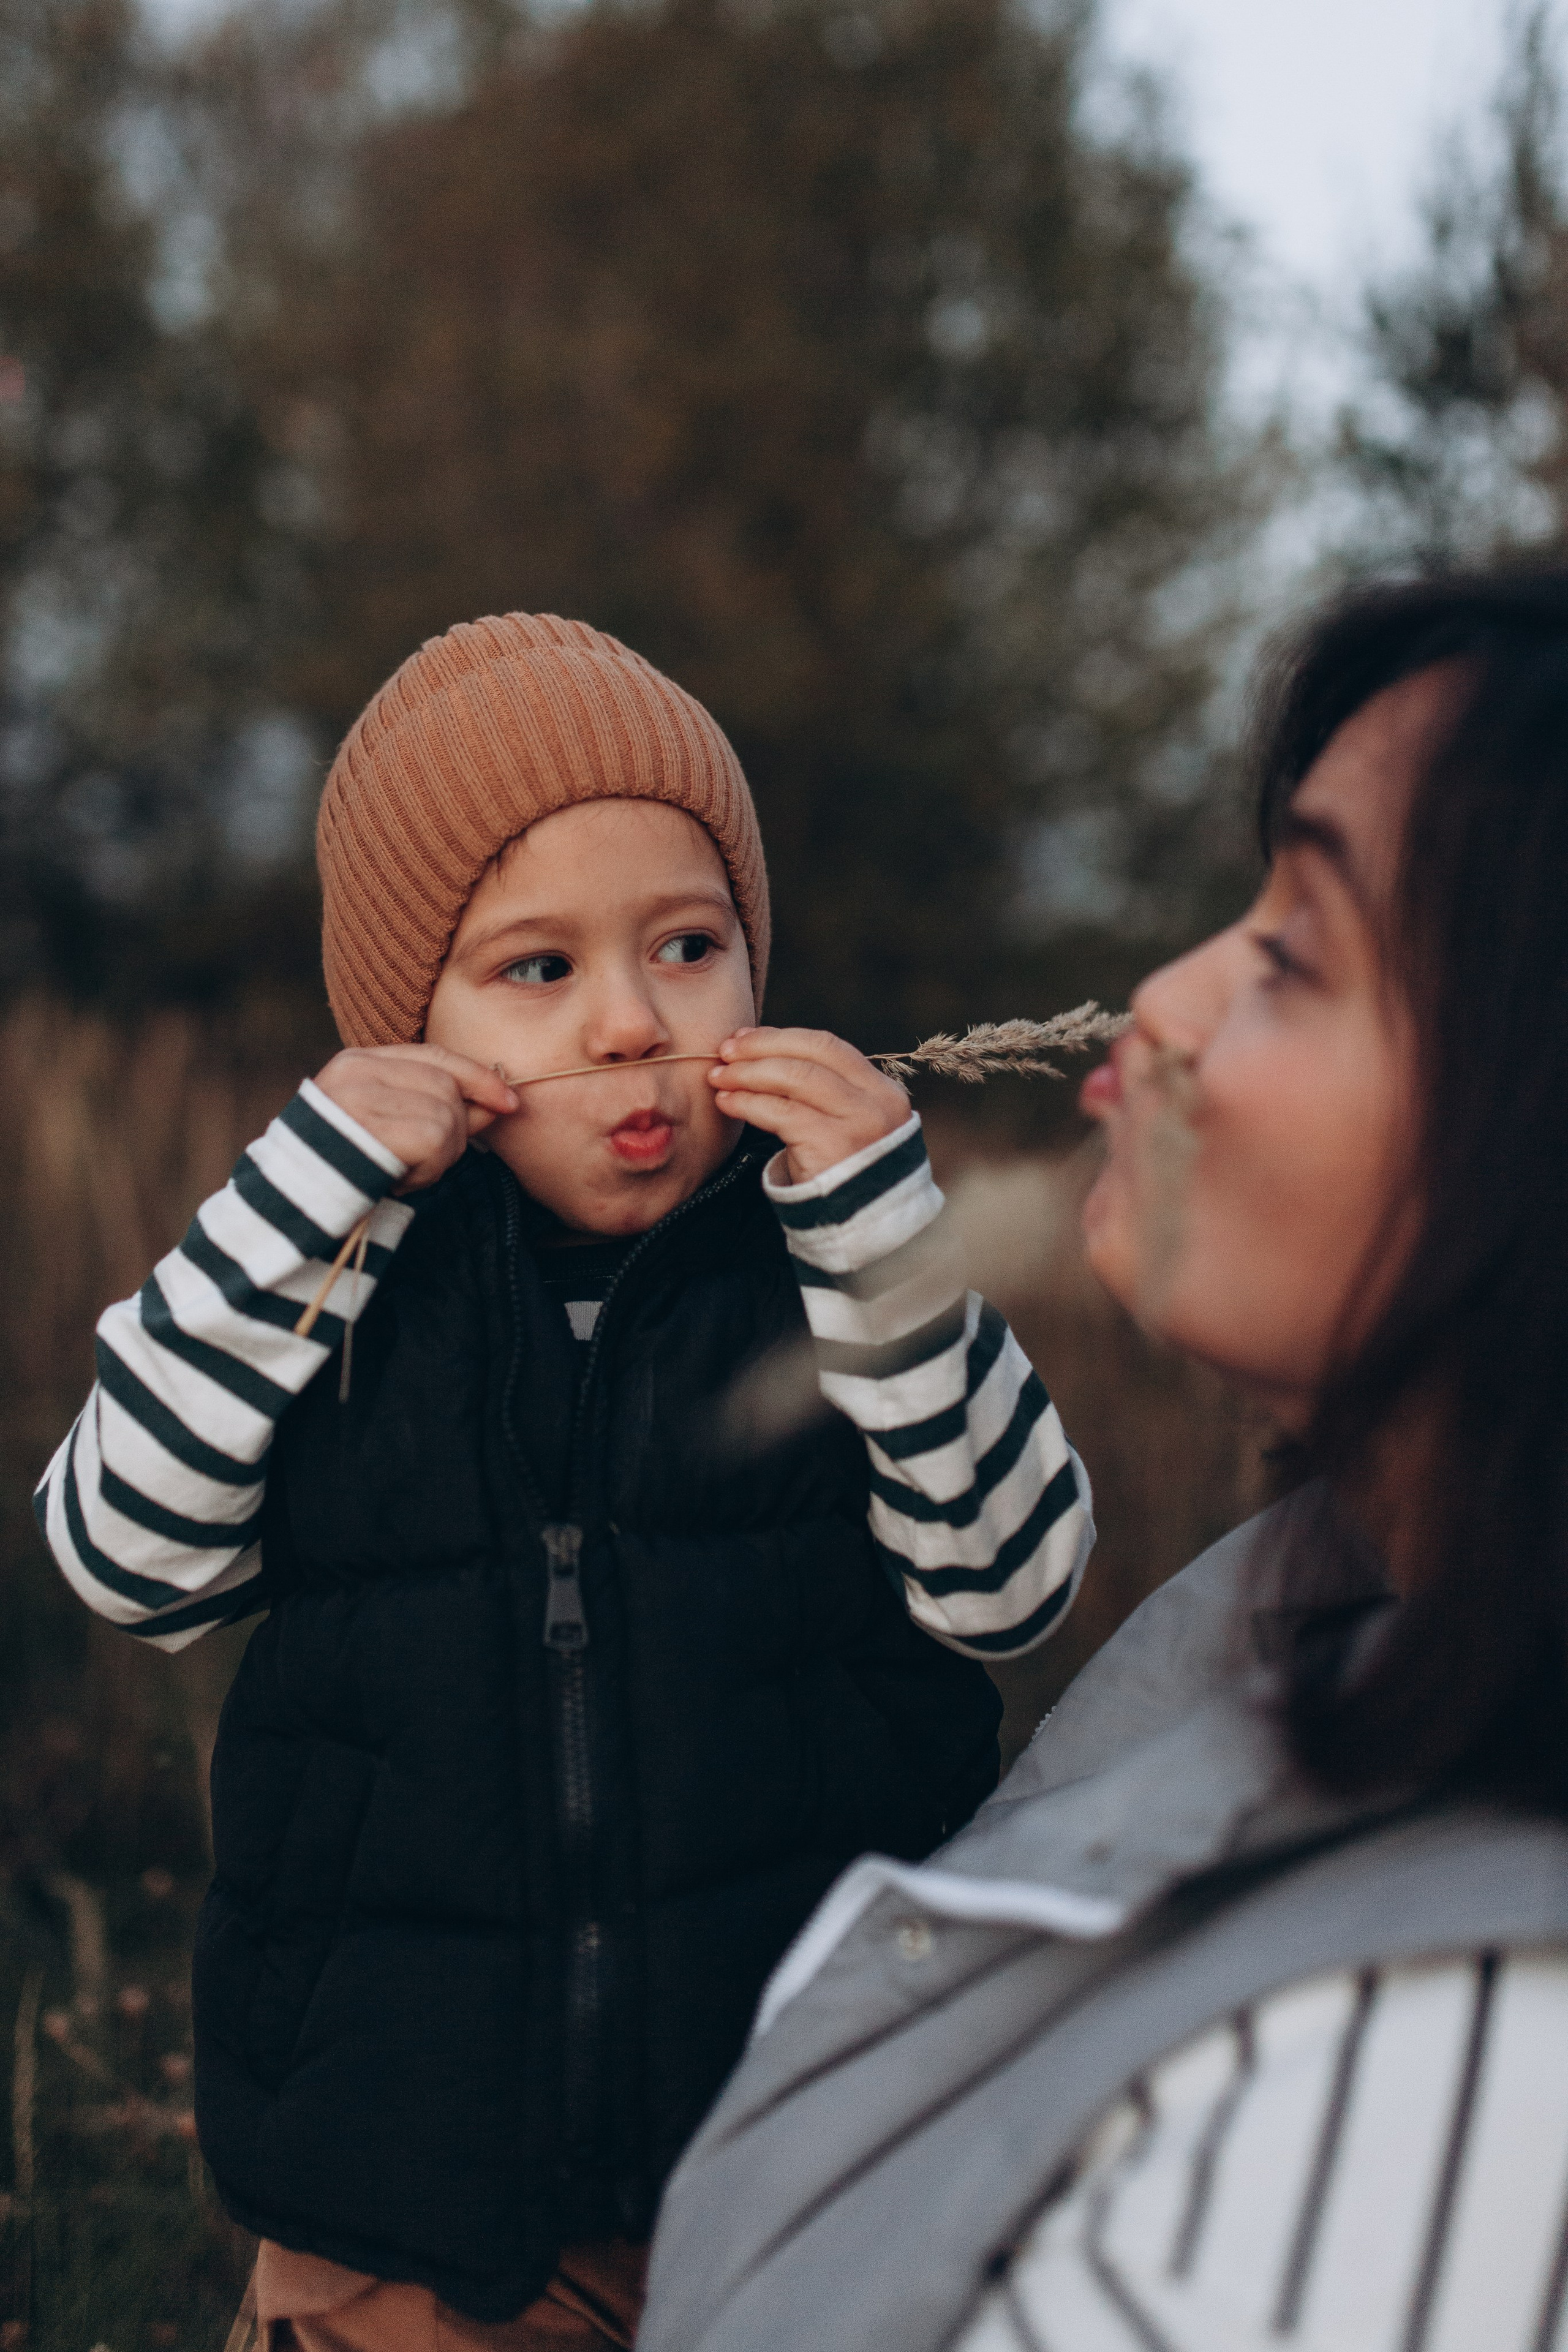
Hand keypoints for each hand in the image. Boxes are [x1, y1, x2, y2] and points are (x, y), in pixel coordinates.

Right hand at [313, 1045, 518, 1191]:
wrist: (289, 1210)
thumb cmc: (345, 1170)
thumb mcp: (390, 1128)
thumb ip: (438, 1106)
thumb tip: (500, 1100)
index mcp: (357, 1062)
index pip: (436, 1056)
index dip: (478, 1077)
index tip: (509, 1100)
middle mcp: (356, 1072)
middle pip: (447, 1087)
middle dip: (454, 1130)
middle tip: (420, 1161)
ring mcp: (360, 1098)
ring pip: (447, 1116)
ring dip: (439, 1156)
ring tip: (401, 1171)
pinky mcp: (371, 1129)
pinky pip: (435, 1143)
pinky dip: (428, 1171)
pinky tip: (398, 1180)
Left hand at [708, 1027, 909, 1182]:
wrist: (859, 1229)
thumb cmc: (839, 1173)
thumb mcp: (842, 1124)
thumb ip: (819, 1091)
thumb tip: (759, 1051)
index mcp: (881, 1090)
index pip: (827, 1046)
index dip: (780, 1037)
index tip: (744, 1039)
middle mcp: (876, 1102)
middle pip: (810, 1056)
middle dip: (761, 1049)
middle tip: (724, 1052)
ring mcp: (858, 1123)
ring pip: (794, 1078)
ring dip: (749, 1073)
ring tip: (719, 1077)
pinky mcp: (831, 1146)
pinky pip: (781, 1112)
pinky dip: (748, 1102)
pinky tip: (727, 1103)